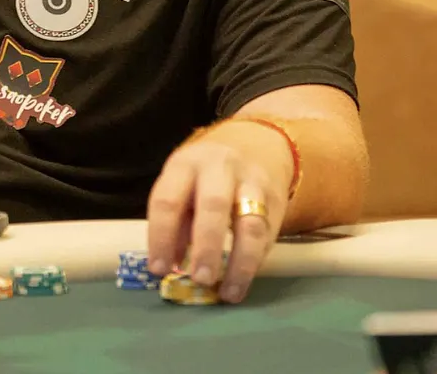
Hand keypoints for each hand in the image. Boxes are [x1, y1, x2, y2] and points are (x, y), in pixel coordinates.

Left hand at [145, 119, 292, 302]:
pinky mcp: (277, 199)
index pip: (168, 200)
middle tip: (200, 279)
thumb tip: (169, 265)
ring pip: (250, 223)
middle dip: (206, 246)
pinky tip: (243, 280)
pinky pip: (268, 233)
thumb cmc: (207, 175)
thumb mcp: (183, 184)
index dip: (161, 237)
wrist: (257, 144)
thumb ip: (177, 222)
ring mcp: (252, 182)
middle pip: (213, 206)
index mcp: (185, 164)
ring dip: (240, 262)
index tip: (159, 269)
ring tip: (228, 292)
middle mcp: (220, 168)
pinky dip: (255, 260)